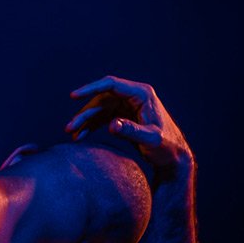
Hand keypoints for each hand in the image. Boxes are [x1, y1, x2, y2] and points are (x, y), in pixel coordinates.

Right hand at [65, 76, 193, 175]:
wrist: (174, 157)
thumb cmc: (167, 146)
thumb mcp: (151, 139)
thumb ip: (131, 131)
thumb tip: (111, 125)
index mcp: (142, 94)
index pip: (111, 85)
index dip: (91, 88)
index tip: (74, 96)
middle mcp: (133, 97)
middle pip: (101, 99)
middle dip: (84, 114)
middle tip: (69, 128)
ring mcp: (127, 106)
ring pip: (99, 110)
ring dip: (85, 121)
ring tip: (71, 134)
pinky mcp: (123, 117)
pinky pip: (102, 118)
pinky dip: (91, 127)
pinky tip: (80, 137)